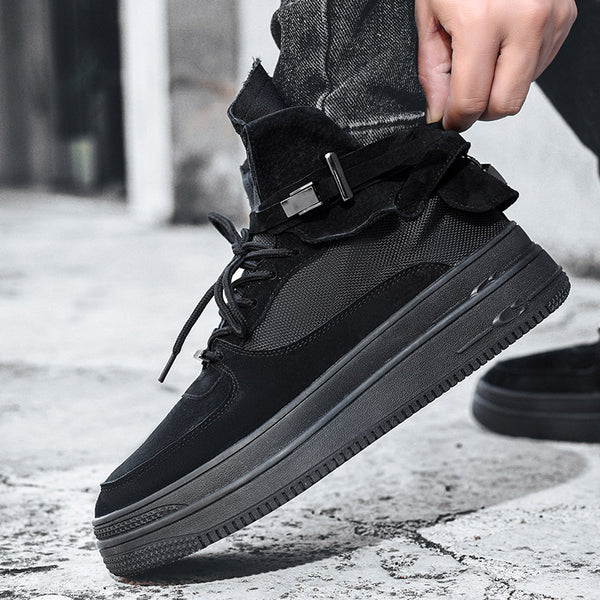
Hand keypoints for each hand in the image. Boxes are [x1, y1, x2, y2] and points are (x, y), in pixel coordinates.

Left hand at [415, 0, 576, 130]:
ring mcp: (551, 19)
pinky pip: (539, 66)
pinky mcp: (566, 18)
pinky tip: (503, 41)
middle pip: (505, 106)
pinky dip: (518, 66)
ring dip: (500, 85)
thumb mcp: (429, 15)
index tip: (449, 120)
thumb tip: (439, 111)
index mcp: (482, 21)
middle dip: (481, 110)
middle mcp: (524, 21)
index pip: (472, 102)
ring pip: (524, 89)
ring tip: (484, 51)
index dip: (456, 120)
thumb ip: (433, 72)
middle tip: (465, 93)